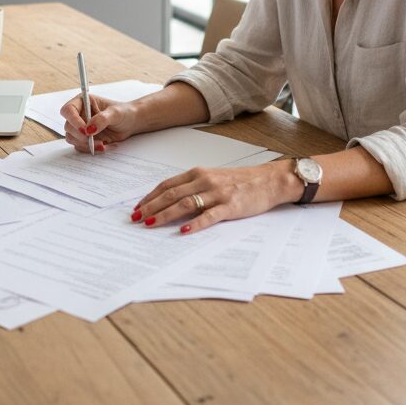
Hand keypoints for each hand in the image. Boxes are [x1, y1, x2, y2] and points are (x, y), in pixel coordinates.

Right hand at [61, 94, 143, 152]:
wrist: (130, 123)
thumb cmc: (123, 112)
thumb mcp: (115, 113)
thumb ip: (102, 119)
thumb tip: (89, 129)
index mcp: (83, 102)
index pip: (68, 110)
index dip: (73, 120)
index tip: (85, 130)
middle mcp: (79, 114)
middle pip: (68, 126)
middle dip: (81, 136)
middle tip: (93, 139)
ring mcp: (80, 127)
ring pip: (72, 138)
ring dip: (85, 144)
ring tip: (102, 144)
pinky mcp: (84, 138)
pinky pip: (79, 146)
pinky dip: (89, 148)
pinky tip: (103, 146)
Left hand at [133, 161, 299, 232]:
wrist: (268, 180)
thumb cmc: (240, 181)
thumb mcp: (213, 178)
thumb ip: (193, 186)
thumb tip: (170, 200)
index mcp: (198, 173)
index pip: (167, 185)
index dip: (150, 196)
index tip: (137, 207)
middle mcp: (205, 180)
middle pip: (171, 194)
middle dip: (151, 207)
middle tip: (136, 219)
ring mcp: (217, 193)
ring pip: (185, 204)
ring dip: (165, 215)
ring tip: (150, 224)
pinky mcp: (230, 206)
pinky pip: (209, 216)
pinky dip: (194, 224)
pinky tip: (182, 231)